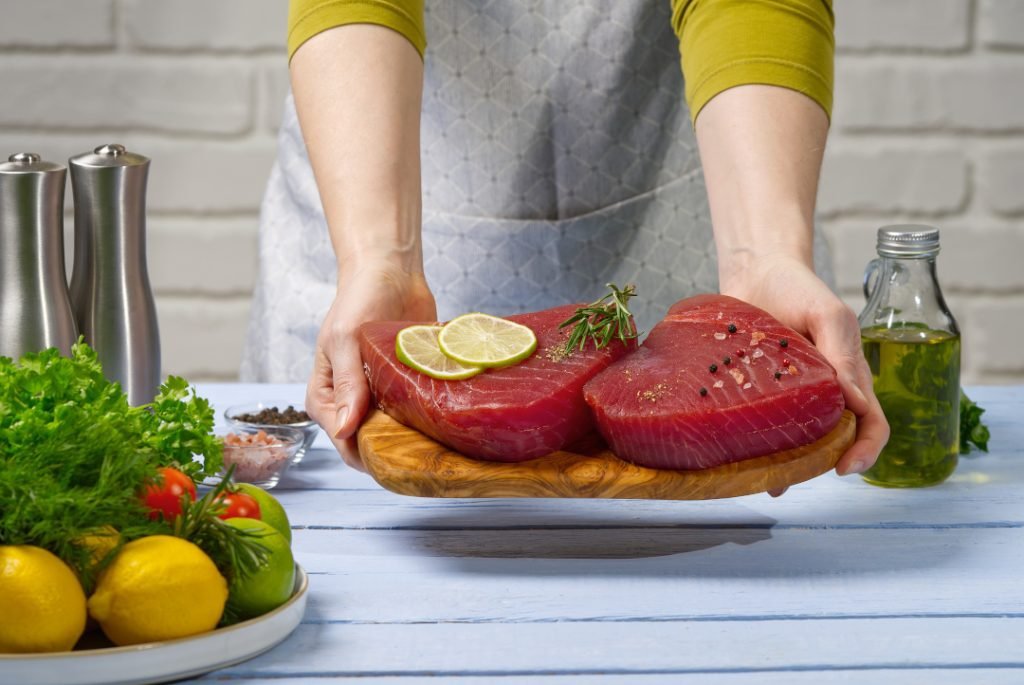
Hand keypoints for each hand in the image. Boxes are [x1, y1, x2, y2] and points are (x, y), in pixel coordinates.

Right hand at [305, 263, 435, 470]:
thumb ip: (346, 385)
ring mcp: (379, 396)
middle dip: (394, 450)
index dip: (368, 454)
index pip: (343, 442)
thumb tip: (345, 431)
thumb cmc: (359, 299)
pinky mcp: (405, 386)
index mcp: (325, 396)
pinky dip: (429, 418)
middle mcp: (351, 401)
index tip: (398, 455)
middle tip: (425, 450)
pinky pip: (416, 413)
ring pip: (396, 433)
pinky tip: (446, 419)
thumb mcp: (346, 340)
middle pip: (370, 443)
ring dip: (414, 437)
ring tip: (438, 437)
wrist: (391, 272)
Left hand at [720, 255, 889, 486]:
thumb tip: (857, 402)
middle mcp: (823, 394)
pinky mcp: (759, 393)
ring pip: (798, 441)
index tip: (845, 468)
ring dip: (787, 463)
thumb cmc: (799, 289)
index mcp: (849, 378)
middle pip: (832, 442)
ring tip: (766, 476)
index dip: (866, 450)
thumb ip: (842, 354)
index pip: (871, 423)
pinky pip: (762, 426)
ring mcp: (791, 396)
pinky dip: (757, 447)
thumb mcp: (828, 315)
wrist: (756, 274)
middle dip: (818, 465)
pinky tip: (742, 462)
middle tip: (792, 477)